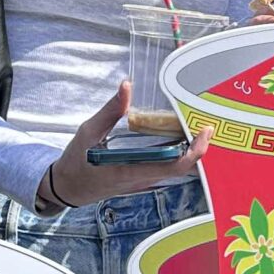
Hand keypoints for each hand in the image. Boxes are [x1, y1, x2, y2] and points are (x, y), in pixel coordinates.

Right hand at [42, 80, 209, 209]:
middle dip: (197, 148)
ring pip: (175, 169)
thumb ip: (110, 110)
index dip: (195, 152)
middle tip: (206, 124)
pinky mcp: (141, 180)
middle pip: (181, 168)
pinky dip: (177, 153)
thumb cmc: (75, 161)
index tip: (204, 132)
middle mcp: (142, 180)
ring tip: (196, 127)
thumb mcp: (88, 132)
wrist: (67, 188)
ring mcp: (143, 182)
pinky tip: (179, 136)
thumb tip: (127, 85)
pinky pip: (165, 168)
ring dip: (189, 150)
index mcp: (130, 171)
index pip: (173, 167)